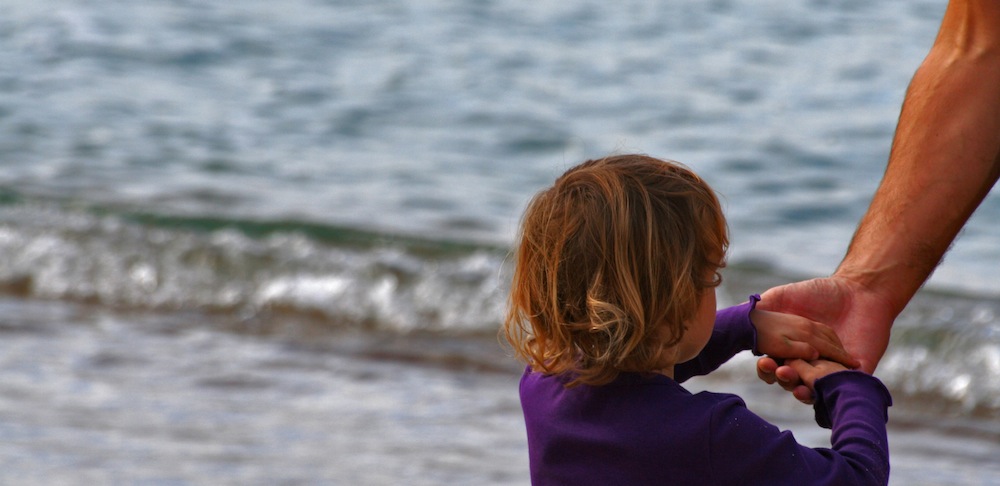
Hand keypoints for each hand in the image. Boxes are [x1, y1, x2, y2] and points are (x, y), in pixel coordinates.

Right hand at [754, 275, 895, 402]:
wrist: (858, 288)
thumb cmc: (819, 291)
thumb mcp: (782, 296)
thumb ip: (761, 308)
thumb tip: (732, 318)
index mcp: (790, 349)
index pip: (775, 366)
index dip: (767, 369)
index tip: (764, 362)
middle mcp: (809, 362)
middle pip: (793, 379)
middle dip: (784, 379)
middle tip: (781, 371)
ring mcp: (832, 369)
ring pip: (816, 388)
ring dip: (805, 392)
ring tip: (799, 389)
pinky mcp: (855, 372)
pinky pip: (844, 387)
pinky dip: (835, 390)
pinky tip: (825, 387)